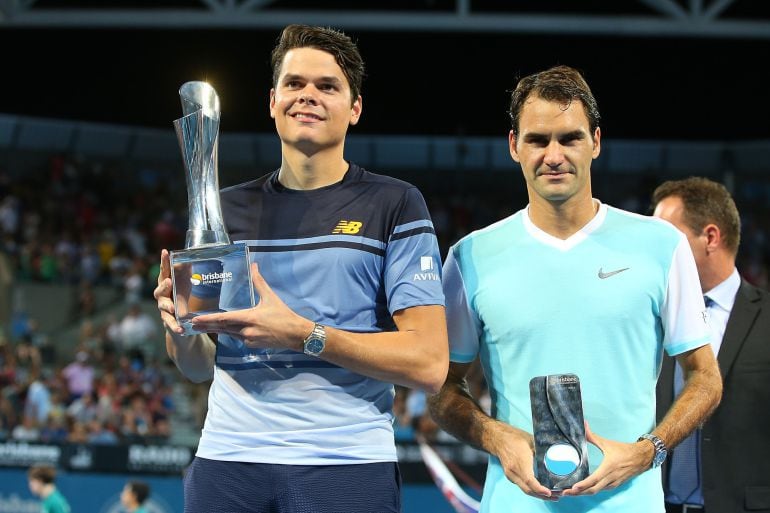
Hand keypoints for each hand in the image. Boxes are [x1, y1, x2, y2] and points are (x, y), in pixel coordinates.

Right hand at [153, 249, 183, 334]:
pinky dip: (174, 327)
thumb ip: (187, 271)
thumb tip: (194, 255)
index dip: (164, 262)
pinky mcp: (168, 321)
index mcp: (166, 284)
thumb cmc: (182, 297)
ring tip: (173, 308)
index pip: (164, 271)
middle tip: (169, 281)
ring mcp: (163, 309)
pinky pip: (170, 324)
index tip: (165, 252)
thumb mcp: (186, 283)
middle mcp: (162, 296)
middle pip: (159, 290)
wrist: (181, 322)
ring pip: (163, 307)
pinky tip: (180, 330)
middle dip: (164, 286)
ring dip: (167, 306)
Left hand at [191, 263, 311, 349]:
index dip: (208, 319)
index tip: (195, 319)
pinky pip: (238, 338)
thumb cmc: (283, 315)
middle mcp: (246, 331)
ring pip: (229, 334)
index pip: (223, 319)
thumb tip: (254, 265)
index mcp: (249, 318)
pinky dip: (231, 333)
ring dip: (216, 330)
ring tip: (202, 327)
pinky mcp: (252, 345)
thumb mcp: (270, 297)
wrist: (295, 334)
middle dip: (206, 326)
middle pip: (222, 329)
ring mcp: (248, 339)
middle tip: (191, 325)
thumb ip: (259, 282)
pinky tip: (225, 330)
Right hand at [492, 422, 558, 500]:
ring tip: (552, 496)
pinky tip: (541, 490)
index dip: (540, 489)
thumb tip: (556, 456)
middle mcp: (513, 471)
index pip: (529, 480)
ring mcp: (510, 474)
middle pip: (528, 489)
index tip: (550, 493)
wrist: (498, 438)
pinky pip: (522, 486)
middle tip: (557, 496)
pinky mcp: (510, 475)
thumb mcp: (531, 441)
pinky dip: (532, 490)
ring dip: (538, 495)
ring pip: (525, 489)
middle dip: (543, 496)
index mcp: (519, 462)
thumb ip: (542, 450)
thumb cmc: (515, 437)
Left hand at [561, 422, 650, 496]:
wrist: (641, 457)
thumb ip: (593, 436)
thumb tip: (583, 425)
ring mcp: (613, 483)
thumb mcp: (607, 443)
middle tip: (565, 493)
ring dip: (584, 493)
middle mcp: (611, 478)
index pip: (594, 479)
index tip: (573, 488)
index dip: (583, 485)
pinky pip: (601, 490)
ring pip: (597, 491)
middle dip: (578, 493)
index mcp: (608, 467)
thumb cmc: (624, 450)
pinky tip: (583, 490)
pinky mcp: (615, 485)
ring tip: (571, 493)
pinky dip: (591, 491)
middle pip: (593, 489)